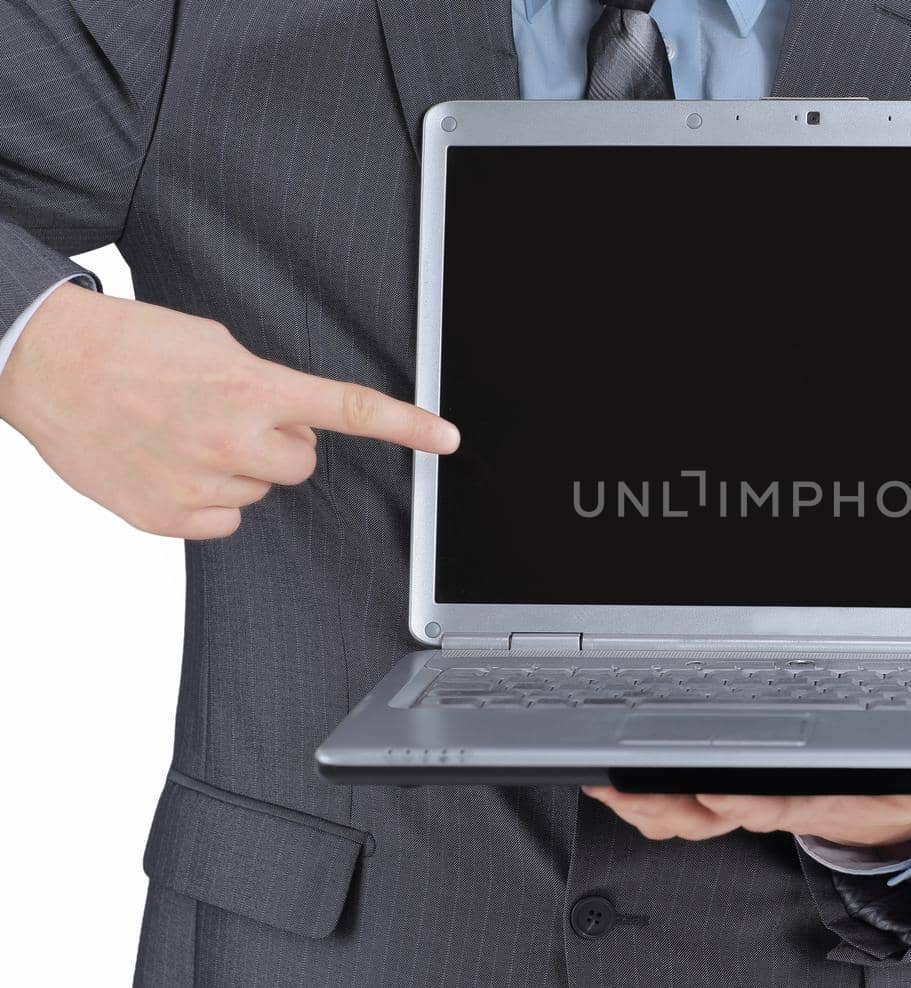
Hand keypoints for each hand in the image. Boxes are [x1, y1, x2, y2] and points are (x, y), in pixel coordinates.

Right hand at [0, 283, 458, 538]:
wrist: (45, 363)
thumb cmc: (127, 345)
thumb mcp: (214, 344)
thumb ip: (264, 385)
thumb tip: (291, 417)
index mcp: (252, 388)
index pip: (347, 410)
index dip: (406, 426)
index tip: (447, 439)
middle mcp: (233, 441)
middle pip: (302, 464)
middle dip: (279, 443)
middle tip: (230, 416)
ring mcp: (199, 483)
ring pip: (259, 492)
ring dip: (237, 469)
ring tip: (184, 433)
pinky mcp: (166, 517)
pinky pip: (223, 521)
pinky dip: (206, 499)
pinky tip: (170, 465)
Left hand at [582, 785, 910, 852]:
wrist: (862, 822)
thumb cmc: (871, 796)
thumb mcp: (908, 792)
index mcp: (803, 801)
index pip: (770, 804)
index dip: (740, 802)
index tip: (714, 791)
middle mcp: (762, 808)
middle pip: (708, 814)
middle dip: (665, 805)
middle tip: (631, 792)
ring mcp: (735, 809)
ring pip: (678, 816)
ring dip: (638, 804)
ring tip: (605, 786)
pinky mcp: (715, 803)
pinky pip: (667, 808)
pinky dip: (635, 797)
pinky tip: (606, 782)